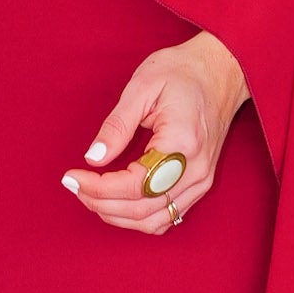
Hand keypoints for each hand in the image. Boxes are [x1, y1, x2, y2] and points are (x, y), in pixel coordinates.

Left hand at [62, 30, 248, 234]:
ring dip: (117, 215)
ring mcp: (201, 180)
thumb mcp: (142, 87)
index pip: (134, 185)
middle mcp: (195, 170)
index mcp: (182, 143)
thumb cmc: (182, 72)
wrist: (221, 71)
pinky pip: (167, 216)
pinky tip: (116, 202)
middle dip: (100, 203)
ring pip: (154, 221)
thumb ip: (117, 125)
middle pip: (142, 209)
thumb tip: (93, 158)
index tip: (72, 177)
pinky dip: (138, 217)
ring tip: (90, 195)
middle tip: (74, 185)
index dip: (97, 188)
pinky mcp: (201, 184)